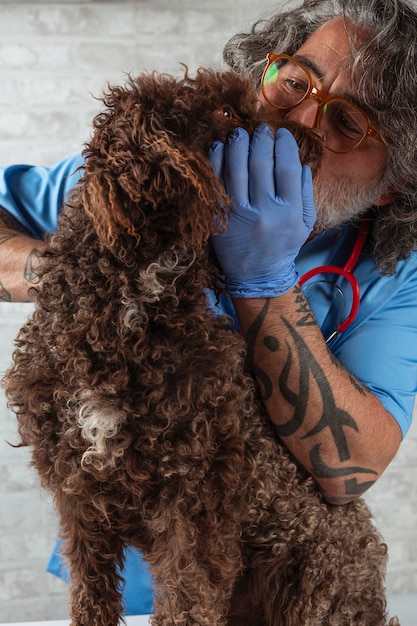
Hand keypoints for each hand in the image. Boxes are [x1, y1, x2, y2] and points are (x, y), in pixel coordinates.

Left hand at [208, 124, 315, 297]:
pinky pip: (215, 183)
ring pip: (236, 169)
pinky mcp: (218, 219)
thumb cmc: (282, 246)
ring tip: (239, 133)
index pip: (286, 167)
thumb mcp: (304, 224)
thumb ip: (305, 192)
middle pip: (260, 163)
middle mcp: (264, 212)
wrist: (256, 276)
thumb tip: (300, 161)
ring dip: (237, 144)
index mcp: (289, 212)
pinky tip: (219, 148)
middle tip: (260, 129)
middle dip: (260, 139)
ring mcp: (238, 216)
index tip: (281, 134)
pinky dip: (216, 161)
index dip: (284, 145)